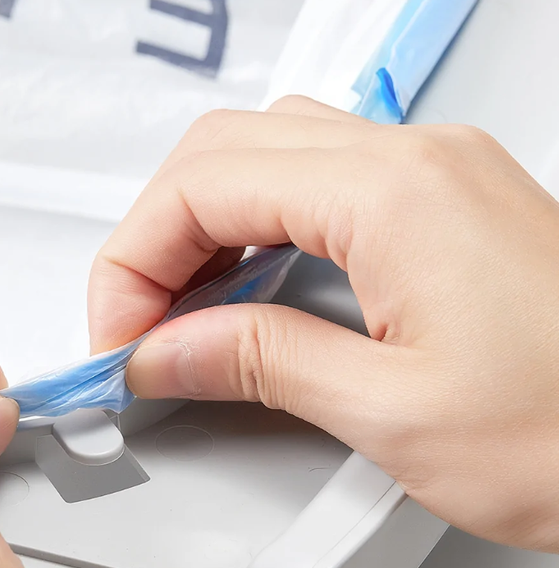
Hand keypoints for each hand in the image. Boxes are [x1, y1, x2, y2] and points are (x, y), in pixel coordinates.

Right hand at [88, 96, 558, 552]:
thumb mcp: (394, 415)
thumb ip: (259, 363)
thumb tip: (168, 350)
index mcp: (394, 191)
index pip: (202, 187)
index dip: (134, 261)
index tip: (120, 334)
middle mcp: (414, 157)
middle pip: (222, 151)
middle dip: (156, 235)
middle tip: (137, 321)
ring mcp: (435, 170)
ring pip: (266, 153)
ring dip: (203, 224)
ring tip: (183, 309)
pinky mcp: (447, 200)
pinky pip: (319, 181)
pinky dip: (259, 227)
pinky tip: (251, 288)